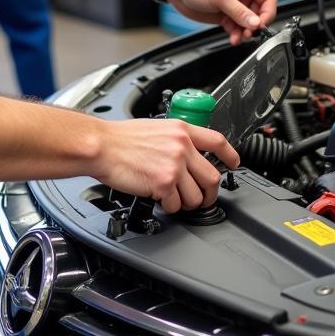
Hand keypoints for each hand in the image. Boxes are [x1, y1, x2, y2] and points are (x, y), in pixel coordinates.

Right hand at [93, 119, 239, 213]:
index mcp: (181, 130)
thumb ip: (176, 140)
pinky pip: (176, 205)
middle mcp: (181, 146)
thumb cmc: (120, 139)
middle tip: (201, 198)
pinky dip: (170, 207)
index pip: (218, 142)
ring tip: (174, 199)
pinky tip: (160, 199)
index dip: (230, 155)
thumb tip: (187, 155)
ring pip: (196, 196)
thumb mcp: (155, 128)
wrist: (101, 146)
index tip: (234, 164)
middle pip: (212, 177)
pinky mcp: (163, 183)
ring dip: (187, 203)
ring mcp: (174, 165)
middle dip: (209, 194)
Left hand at [168, 0, 277, 44]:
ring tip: (239, 37)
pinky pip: (237, 27)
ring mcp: (235, 4)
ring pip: (249, 22)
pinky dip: (237, 34)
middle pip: (260, 13)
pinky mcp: (226, 14)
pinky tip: (233, 38)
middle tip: (248, 33)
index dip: (267, 13)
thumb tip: (255, 22)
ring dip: (245, 32)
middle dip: (255, 25)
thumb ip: (239, 11)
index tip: (260, 24)